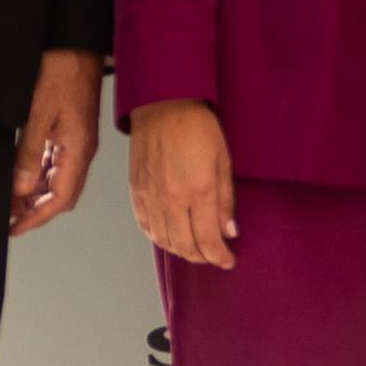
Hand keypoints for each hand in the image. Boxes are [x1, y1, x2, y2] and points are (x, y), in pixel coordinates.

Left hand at [11, 52, 104, 235]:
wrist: (75, 43)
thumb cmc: (62, 71)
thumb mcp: (38, 114)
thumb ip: (29, 154)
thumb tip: (19, 189)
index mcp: (77, 150)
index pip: (59, 199)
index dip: (36, 218)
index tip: (14, 229)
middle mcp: (80, 150)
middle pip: (61, 195)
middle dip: (35, 211)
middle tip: (8, 219)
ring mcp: (76, 141)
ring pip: (57, 181)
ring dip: (35, 195)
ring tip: (10, 201)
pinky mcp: (70, 131)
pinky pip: (55, 164)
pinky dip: (37, 176)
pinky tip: (21, 176)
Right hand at [129, 98, 236, 269]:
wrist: (164, 105)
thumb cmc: (199, 127)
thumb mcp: (224, 161)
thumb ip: (226, 200)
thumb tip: (229, 231)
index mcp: (199, 190)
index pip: (208, 239)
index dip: (219, 256)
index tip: (228, 261)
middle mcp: (172, 198)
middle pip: (185, 245)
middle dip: (202, 257)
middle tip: (214, 257)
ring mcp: (151, 196)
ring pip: (163, 239)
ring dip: (181, 250)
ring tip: (195, 249)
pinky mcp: (136, 190)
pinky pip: (145, 225)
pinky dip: (158, 237)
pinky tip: (170, 237)